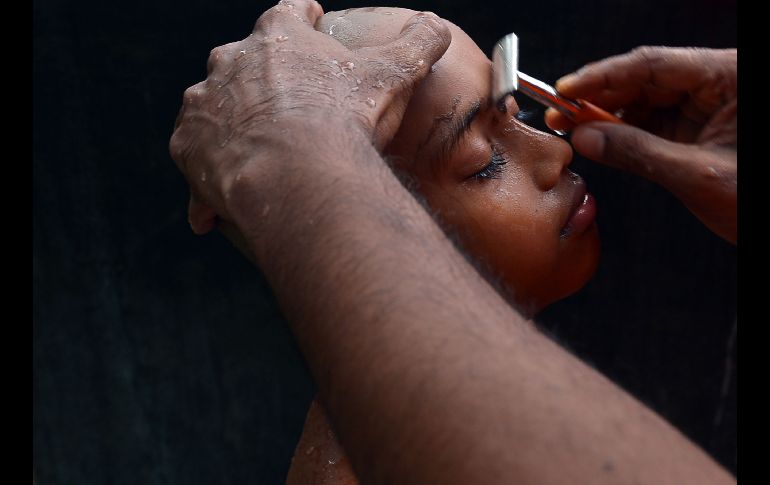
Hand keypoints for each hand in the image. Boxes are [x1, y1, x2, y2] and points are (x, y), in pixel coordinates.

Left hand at [169, 0, 450, 237]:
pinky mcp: (187, 144)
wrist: (295, 171)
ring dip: (229, 121)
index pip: (288, 12)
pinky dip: (209, 168)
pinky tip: (227, 191)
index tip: (309, 21)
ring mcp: (203, 103)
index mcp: (277, 36)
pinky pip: (196, 155)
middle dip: (260, 75)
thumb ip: (416, 44)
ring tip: (254, 149)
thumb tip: (437, 25)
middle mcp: (230, 62)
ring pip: (212, 105)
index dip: (302, 17)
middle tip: (285, 102)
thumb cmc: (344, 117)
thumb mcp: (392, 74)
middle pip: (242, 59)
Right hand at [545, 47, 735, 243]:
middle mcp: (717, 84)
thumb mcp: (695, 176)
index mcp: (729, 77)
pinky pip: (652, 121)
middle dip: (598, 97)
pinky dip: (623, 132)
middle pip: (645, 79)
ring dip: (606, 115)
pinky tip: (597, 138)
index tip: (566, 90)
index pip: (654, 64)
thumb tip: (585, 137)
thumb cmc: (757, 201)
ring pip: (645, 99)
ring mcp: (707, 105)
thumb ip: (637, 153)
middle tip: (558, 113)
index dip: (603, 77)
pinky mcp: (697, 128)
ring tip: (570, 128)